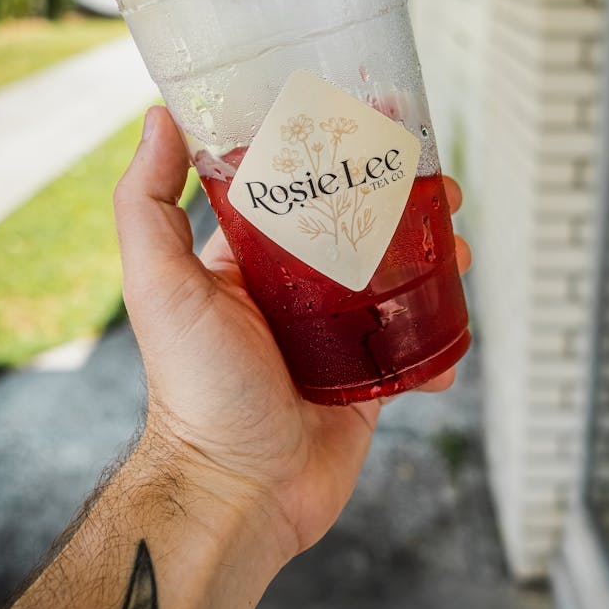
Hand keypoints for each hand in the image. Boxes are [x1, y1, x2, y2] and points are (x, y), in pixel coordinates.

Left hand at [114, 106, 470, 564]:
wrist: (240, 492)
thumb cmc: (195, 389)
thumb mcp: (161, 284)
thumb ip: (149, 203)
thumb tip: (158, 117)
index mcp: (249, 263)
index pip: (297, 192)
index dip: (337, 159)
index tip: (373, 129)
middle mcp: (292, 294)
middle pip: (359, 231)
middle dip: (403, 206)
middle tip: (441, 188)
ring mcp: (334, 338)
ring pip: (396, 283)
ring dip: (433, 261)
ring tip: (459, 251)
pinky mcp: (367, 383)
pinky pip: (412, 349)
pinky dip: (438, 340)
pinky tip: (450, 335)